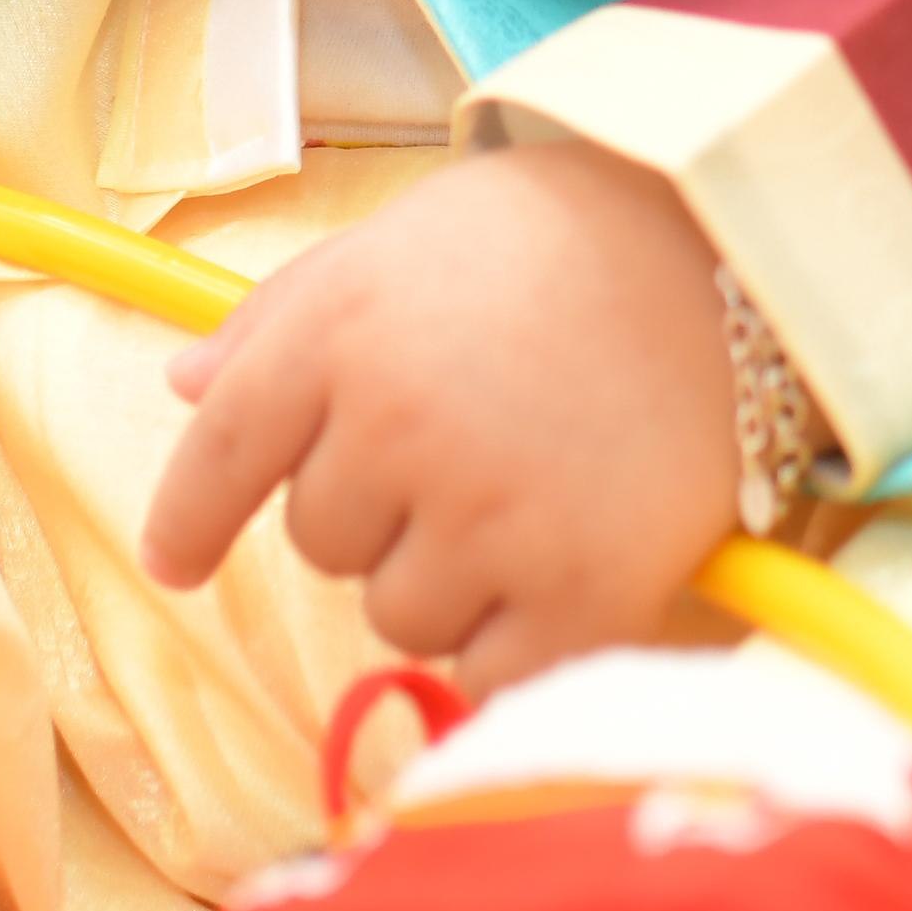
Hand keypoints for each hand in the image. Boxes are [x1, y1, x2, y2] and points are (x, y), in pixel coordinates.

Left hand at [136, 139, 738, 688]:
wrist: (737, 251)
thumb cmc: (556, 241)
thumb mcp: (400, 244)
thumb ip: (283, 320)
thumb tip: (182, 389)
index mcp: (343, 334)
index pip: (221, 454)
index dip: (187, 519)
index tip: (174, 563)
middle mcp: (401, 429)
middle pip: (321, 546)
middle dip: (376, 510)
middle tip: (468, 439)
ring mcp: (493, 518)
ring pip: (401, 614)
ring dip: (446, 575)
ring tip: (530, 484)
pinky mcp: (583, 589)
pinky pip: (488, 669)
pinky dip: (516, 634)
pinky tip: (567, 550)